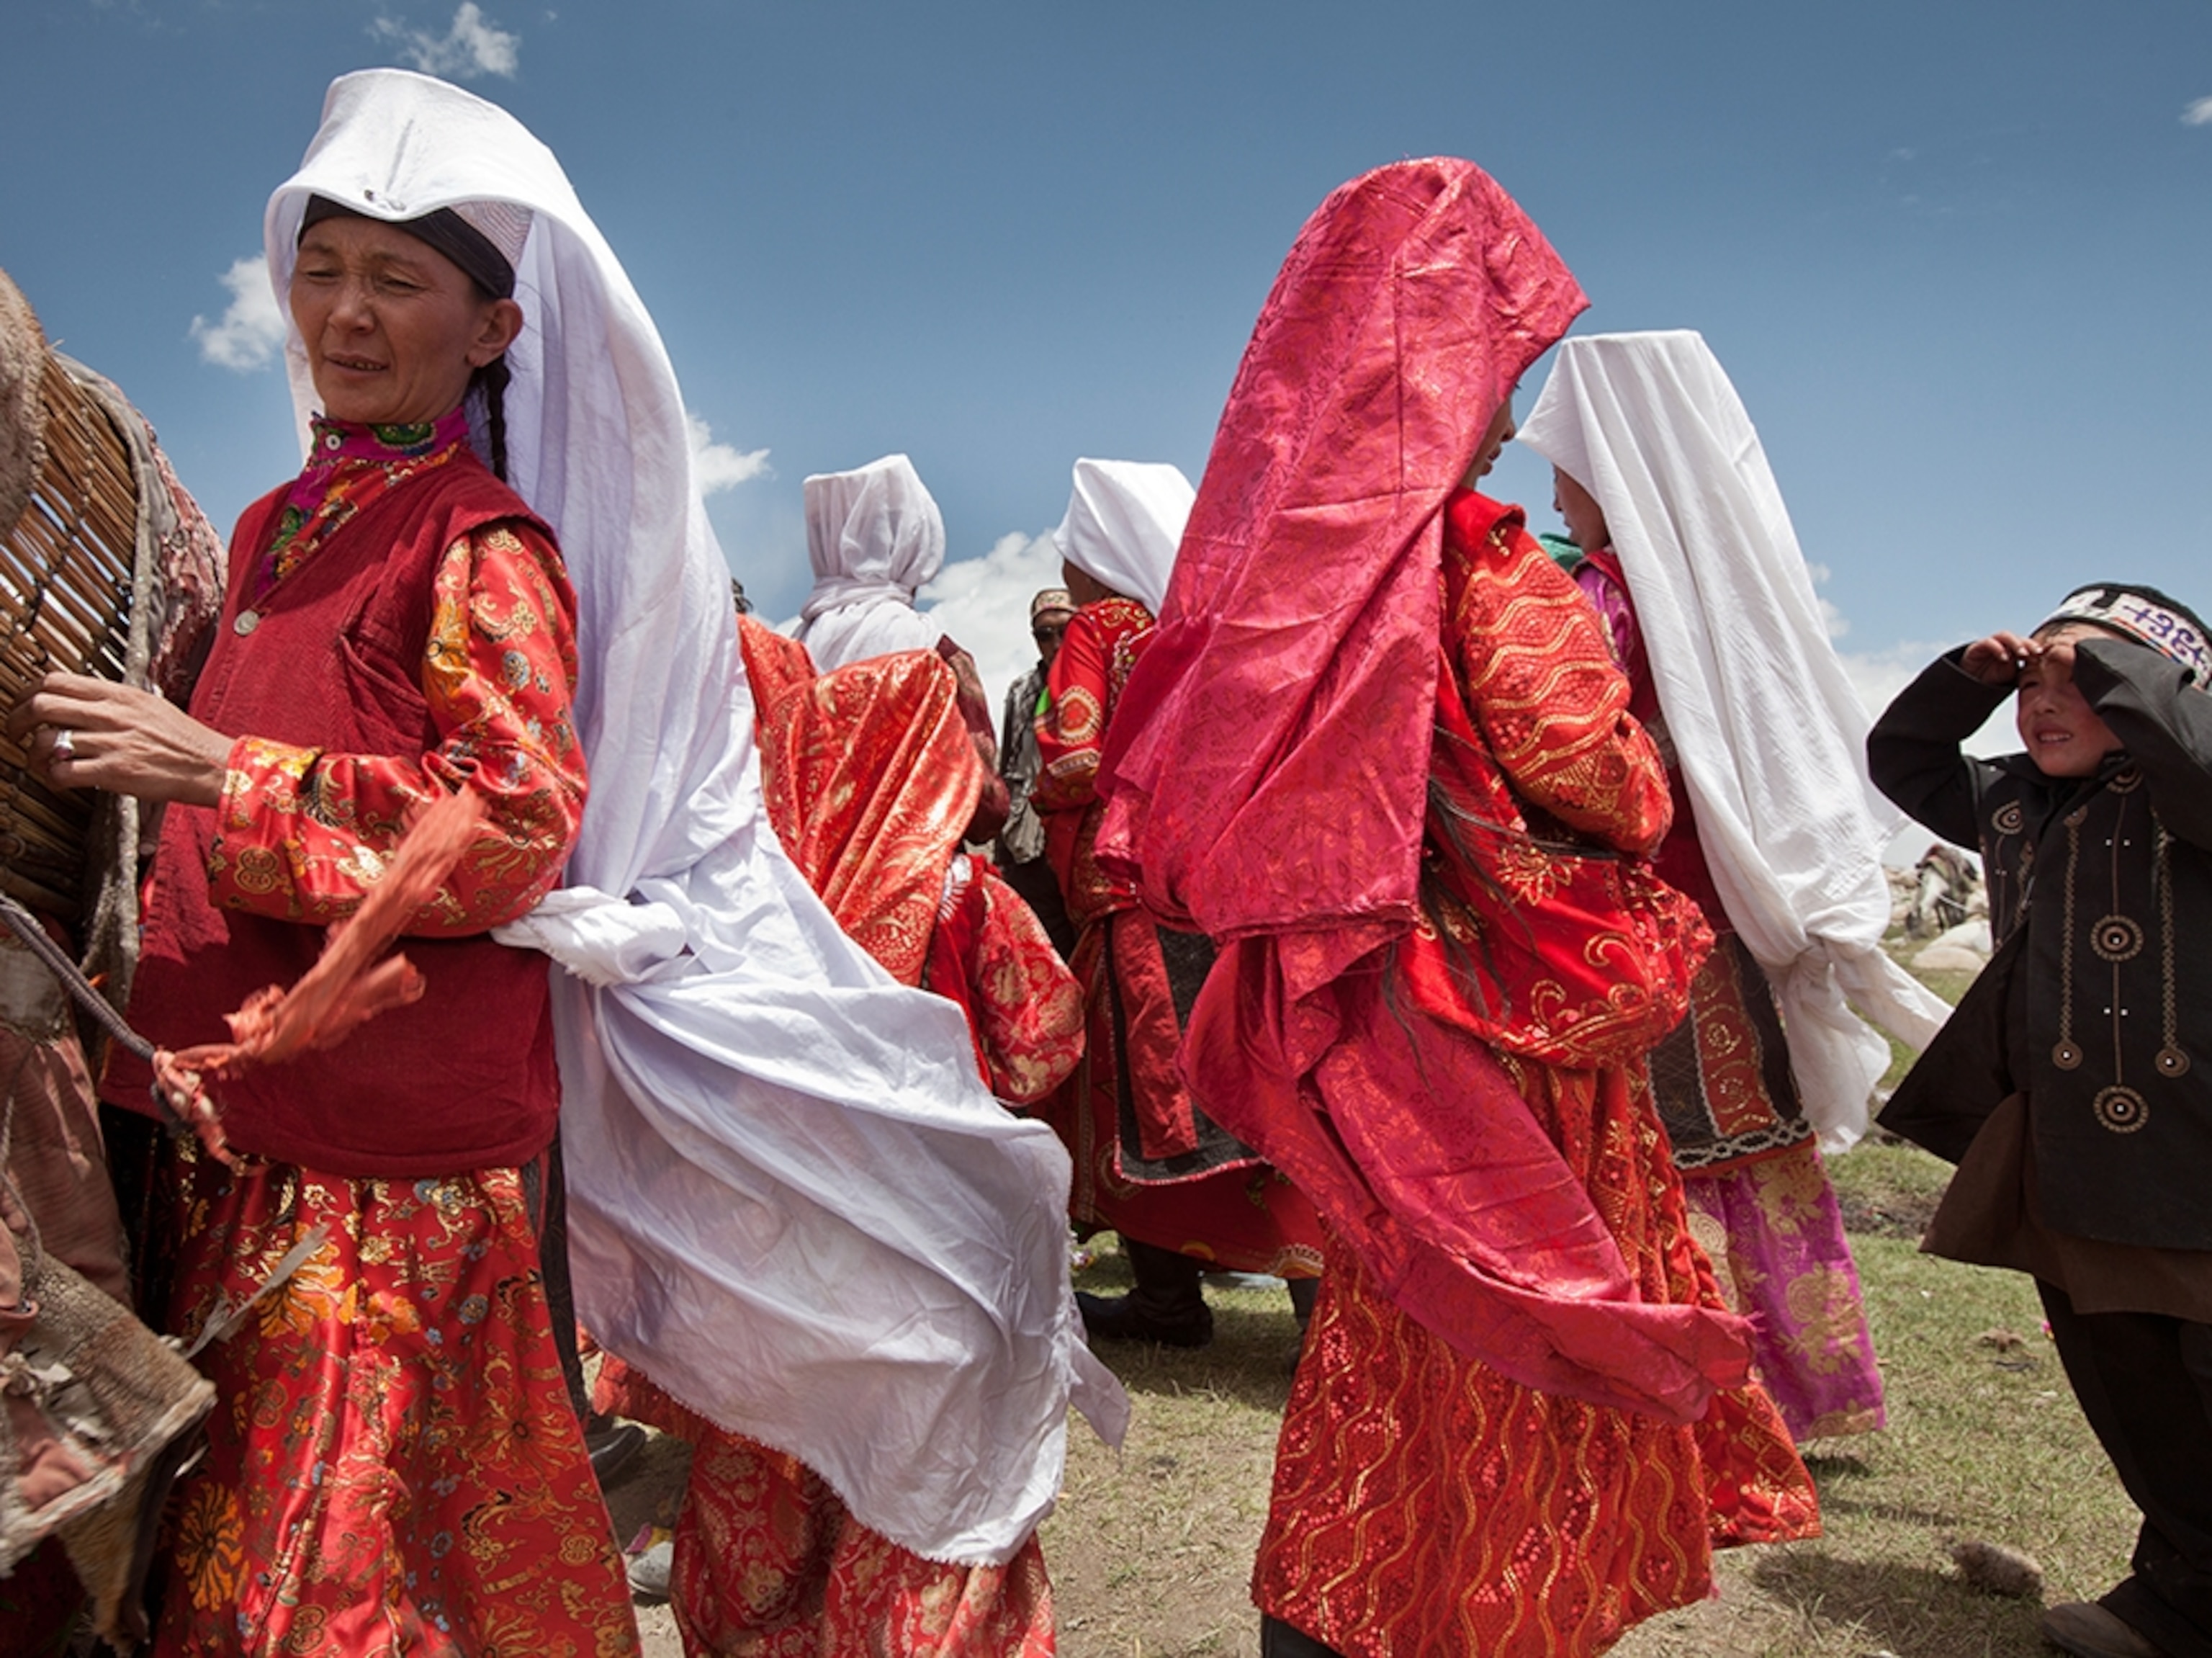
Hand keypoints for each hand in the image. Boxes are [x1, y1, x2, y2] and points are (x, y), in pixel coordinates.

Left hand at [6, 672, 231, 806]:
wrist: (212, 765)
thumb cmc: (184, 739)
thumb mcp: (149, 705)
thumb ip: (113, 701)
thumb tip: (80, 700)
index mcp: (119, 694)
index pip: (56, 680)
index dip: (28, 692)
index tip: (22, 704)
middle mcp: (111, 714)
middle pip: (42, 705)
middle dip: (17, 720)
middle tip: (14, 732)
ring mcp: (112, 743)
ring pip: (48, 741)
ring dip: (34, 755)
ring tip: (39, 762)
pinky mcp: (114, 772)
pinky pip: (63, 773)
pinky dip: (51, 779)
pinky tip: (59, 781)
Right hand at [1960, 631, 2039, 686]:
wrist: (1968, 686)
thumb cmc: (1991, 682)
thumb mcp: (2012, 678)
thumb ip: (2023, 672)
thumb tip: (2043, 673)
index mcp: (2014, 651)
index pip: (2027, 645)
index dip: (2036, 648)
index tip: (2045, 656)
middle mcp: (2003, 645)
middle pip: (2018, 638)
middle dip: (2029, 644)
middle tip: (2037, 652)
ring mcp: (1990, 644)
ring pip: (2005, 636)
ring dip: (2016, 643)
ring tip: (2023, 654)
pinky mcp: (1977, 647)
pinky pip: (1989, 642)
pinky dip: (1998, 648)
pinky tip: (2004, 658)